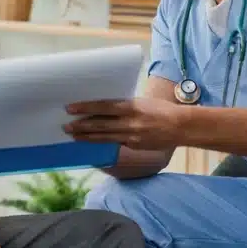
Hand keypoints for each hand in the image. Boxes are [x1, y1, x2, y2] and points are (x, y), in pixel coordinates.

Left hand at [63, 97, 185, 150]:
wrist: (180, 126)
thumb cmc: (161, 109)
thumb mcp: (141, 102)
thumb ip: (124, 106)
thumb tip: (103, 108)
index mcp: (131, 106)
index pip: (102, 106)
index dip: (85, 108)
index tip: (70, 108)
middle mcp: (130, 121)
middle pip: (100, 124)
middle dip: (81, 126)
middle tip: (66, 126)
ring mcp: (132, 135)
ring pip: (104, 137)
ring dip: (87, 137)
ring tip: (73, 136)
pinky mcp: (134, 145)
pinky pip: (115, 145)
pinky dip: (102, 144)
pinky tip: (91, 145)